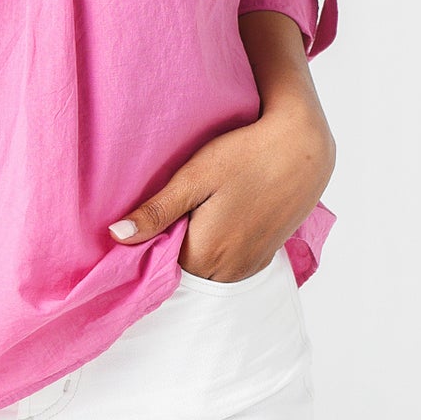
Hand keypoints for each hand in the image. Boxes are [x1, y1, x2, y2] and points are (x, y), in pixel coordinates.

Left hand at [108, 97, 334, 281]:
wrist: (304, 148)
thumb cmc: (246, 155)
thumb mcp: (194, 177)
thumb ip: (156, 212)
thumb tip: (115, 237)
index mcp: (204, 255)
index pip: (159, 263)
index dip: (149, 239)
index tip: (147, 213)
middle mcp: (228, 271)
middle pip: (183, 267)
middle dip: (171, 243)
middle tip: (172, 203)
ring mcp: (250, 266)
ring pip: (206, 265)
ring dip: (196, 244)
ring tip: (196, 205)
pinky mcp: (265, 256)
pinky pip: (229, 261)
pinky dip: (218, 245)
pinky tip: (219, 212)